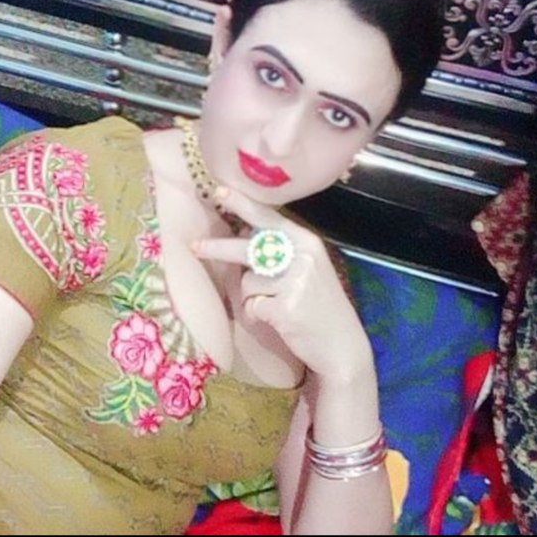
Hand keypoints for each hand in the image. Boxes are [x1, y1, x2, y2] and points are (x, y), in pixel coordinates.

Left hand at [191, 187, 373, 379]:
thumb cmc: (319, 306)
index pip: (269, 218)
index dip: (241, 204)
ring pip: (247, 283)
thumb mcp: (307, 269)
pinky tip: (278, 320)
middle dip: (217, 248)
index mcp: (307, 242)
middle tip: (194, 247)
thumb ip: (280, 250)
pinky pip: (252, 306)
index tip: (218, 191)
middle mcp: (302, 257)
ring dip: (251, 298)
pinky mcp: (286, 308)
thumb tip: (243, 233)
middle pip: (248, 248)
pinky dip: (257, 315)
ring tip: (274, 307)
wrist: (341, 345)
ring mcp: (295, 282)